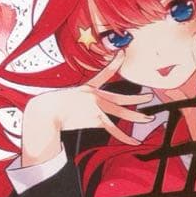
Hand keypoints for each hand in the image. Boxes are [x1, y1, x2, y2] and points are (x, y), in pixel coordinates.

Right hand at [21, 52, 151, 166]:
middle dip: (137, 98)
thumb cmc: (51, 107)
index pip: (105, 73)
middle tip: (149, 97)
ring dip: (137, 116)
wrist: (47, 110)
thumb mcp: (66, 100)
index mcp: (88, 89)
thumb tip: (88, 118)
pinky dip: (125, 137)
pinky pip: (114, 130)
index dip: (114, 63)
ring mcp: (97, 107)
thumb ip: (79, 107)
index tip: (122, 54)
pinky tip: (135, 142)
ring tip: (149, 118)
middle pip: (121, 98)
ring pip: (121, 113)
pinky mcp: (96, 119)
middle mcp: (95, 96)